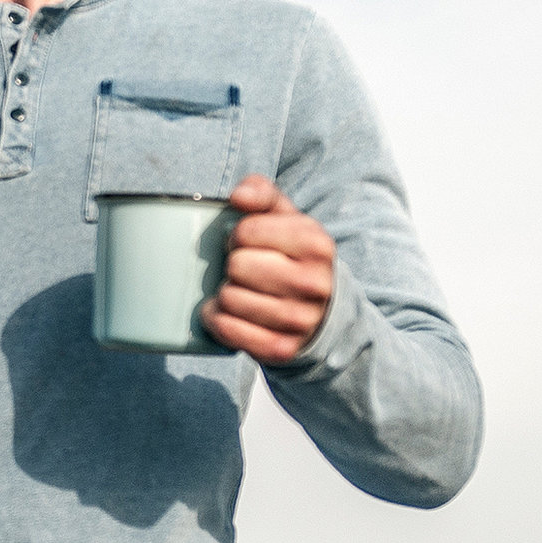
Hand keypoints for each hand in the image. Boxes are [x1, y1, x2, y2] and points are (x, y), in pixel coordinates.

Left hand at [199, 175, 335, 364]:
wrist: (323, 313)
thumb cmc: (292, 256)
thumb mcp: (286, 217)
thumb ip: (262, 193)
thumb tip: (239, 197)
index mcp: (315, 244)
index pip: (245, 231)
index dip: (237, 235)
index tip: (246, 243)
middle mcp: (313, 284)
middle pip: (236, 266)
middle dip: (232, 266)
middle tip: (244, 270)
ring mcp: (300, 320)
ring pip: (229, 299)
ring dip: (224, 294)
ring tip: (240, 291)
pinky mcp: (282, 349)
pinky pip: (228, 330)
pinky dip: (218, 321)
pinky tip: (227, 314)